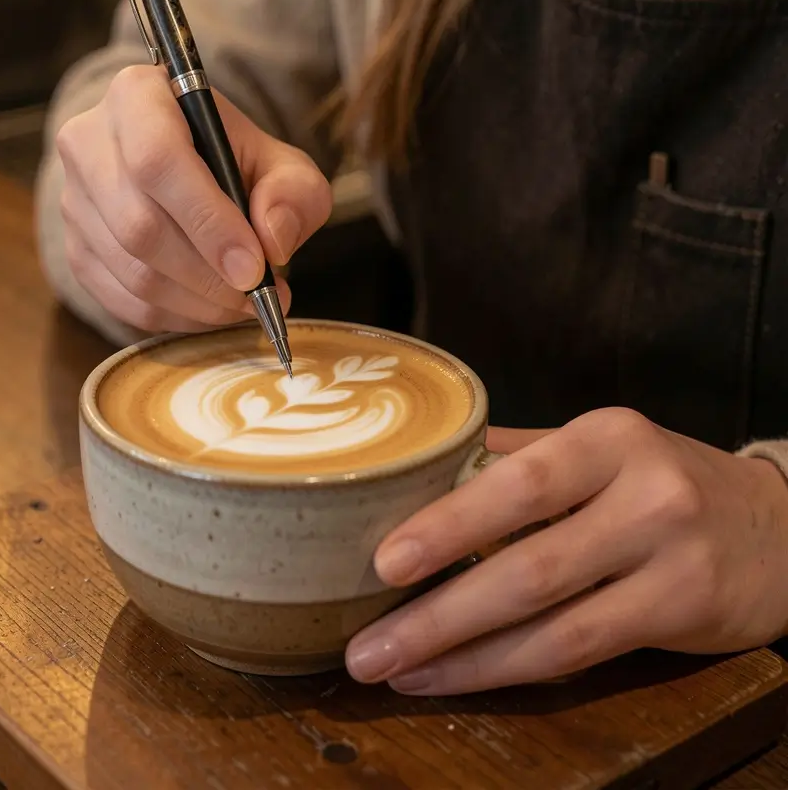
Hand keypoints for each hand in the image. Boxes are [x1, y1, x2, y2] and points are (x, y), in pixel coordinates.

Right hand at [56, 65, 331, 331]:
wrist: (192, 168)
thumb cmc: (237, 161)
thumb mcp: (282, 163)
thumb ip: (291, 194)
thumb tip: (272, 241)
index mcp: (137, 95)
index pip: (157, 160)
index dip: (208, 222)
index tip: (254, 268)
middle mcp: (89, 142)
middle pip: (139, 225)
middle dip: (207, 275)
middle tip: (258, 294)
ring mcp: (73, 199)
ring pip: (130, 270)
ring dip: (196, 301)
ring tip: (244, 303)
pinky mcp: (75, 248)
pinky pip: (120, 299)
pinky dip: (174, 316)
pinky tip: (211, 308)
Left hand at [345, 408, 787, 694]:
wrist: (775, 526)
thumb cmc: (659, 478)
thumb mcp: (597, 447)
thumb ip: (516, 454)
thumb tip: (417, 465)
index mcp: (605, 438)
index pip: (518, 483)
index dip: (450, 525)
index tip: (383, 561)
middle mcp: (644, 495)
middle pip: (528, 564)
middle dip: (439, 612)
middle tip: (366, 644)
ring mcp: (669, 560)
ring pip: (550, 622)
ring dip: (462, 655)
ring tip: (394, 669)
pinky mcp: (682, 615)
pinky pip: (579, 652)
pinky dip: (508, 669)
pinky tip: (455, 675)